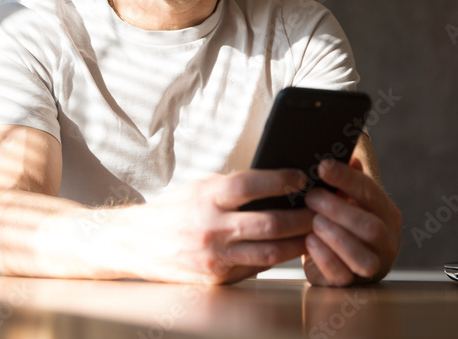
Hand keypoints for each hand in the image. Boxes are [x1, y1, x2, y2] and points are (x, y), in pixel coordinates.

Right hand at [117, 169, 314, 283]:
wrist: (137, 243)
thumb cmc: (172, 211)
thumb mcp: (198, 187)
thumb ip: (232, 187)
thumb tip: (276, 183)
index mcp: (205, 197)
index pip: (249, 185)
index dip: (280, 180)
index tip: (300, 179)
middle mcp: (210, 227)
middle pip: (269, 223)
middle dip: (301, 217)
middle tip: (320, 210)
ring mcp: (214, 257)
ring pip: (270, 252)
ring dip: (297, 243)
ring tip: (313, 233)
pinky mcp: (217, 278)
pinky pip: (255, 268)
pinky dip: (275, 259)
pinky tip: (287, 249)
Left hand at [301, 158, 401, 285]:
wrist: (329, 255)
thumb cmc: (335, 217)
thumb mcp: (341, 194)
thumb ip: (344, 175)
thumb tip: (335, 144)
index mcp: (386, 213)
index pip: (370, 192)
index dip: (346, 178)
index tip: (322, 166)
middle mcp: (386, 240)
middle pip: (370, 227)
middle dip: (338, 209)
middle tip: (311, 197)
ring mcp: (372, 265)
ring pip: (361, 255)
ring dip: (333, 235)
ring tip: (312, 221)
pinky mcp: (350, 283)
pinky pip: (341, 274)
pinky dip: (323, 256)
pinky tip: (308, 241)